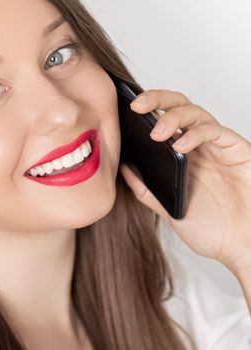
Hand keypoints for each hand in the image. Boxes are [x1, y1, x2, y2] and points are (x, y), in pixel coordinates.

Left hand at [119, 89, 250, 273]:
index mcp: (180, 156)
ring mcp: (217, 147)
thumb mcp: (168, 209)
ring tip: (156, 132)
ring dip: (173, 117)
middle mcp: (198, 146)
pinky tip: (181, 145)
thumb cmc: (212, 230)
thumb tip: (122, 167)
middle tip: (137, 105)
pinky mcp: (236, 150)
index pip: (161, 120)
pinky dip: (196, 134)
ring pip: (195, 113)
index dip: (145, 111)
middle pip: (178, 106)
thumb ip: (145, 190)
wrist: (242, 246)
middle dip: (157, 99)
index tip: (122, 110)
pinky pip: (215, 131)